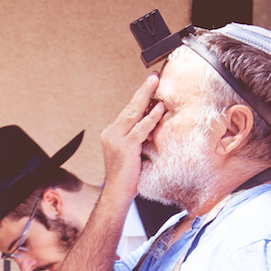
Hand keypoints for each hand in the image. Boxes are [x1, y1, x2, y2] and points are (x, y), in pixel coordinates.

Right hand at [100, 73, 164, 203]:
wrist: (117, 194)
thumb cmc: (127, 176)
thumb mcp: (131, 152)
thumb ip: (138, 137)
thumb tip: (152, 126)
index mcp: (111, 133)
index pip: (128, 112)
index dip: (140, 97)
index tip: (150, 84)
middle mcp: (111, 133)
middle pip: (130, 107)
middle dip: (143, 90)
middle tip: (154, 76)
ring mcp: (117, 140)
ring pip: (133, 113)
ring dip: (146, 96)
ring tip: (155, 82)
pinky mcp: (125, 147)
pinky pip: (140, 129)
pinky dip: (150, 118)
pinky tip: (159, 109)